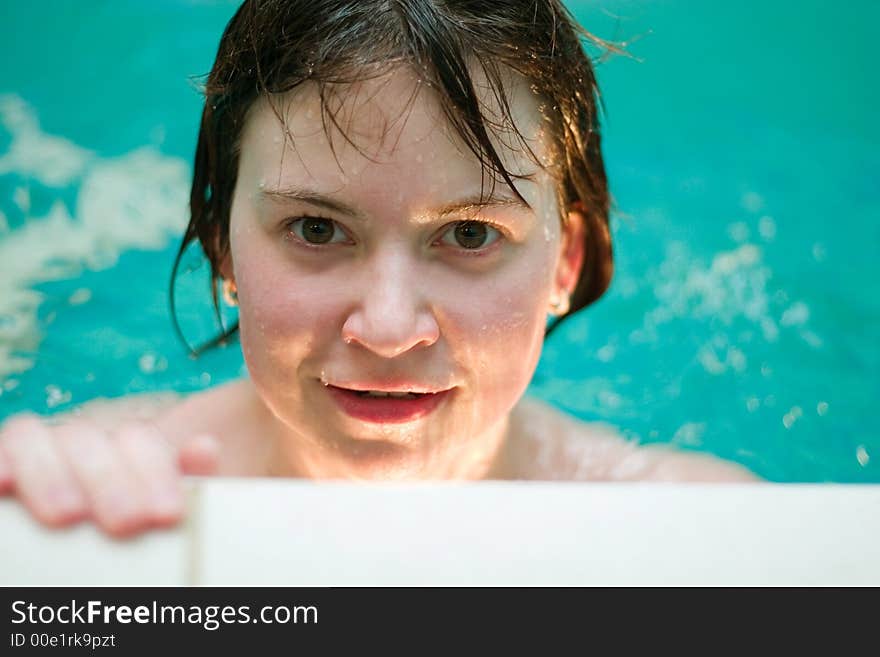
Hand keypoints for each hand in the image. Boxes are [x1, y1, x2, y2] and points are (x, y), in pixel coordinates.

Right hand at [0, 413, 219, 537]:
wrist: (67, 573)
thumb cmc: (132, 538)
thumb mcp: (159, 513)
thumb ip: (187, 484)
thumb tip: (204, 448)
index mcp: (119, 451)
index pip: (137, 440)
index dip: (154, 472)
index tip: (168, 515)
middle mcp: (74, 447)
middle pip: (87, 439)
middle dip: (109, 479)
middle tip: (126, 524)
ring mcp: (34, 458)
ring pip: (32, 436)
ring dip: (50, 473)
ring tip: (67, 516)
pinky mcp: (2, 473)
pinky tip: (3, 487)